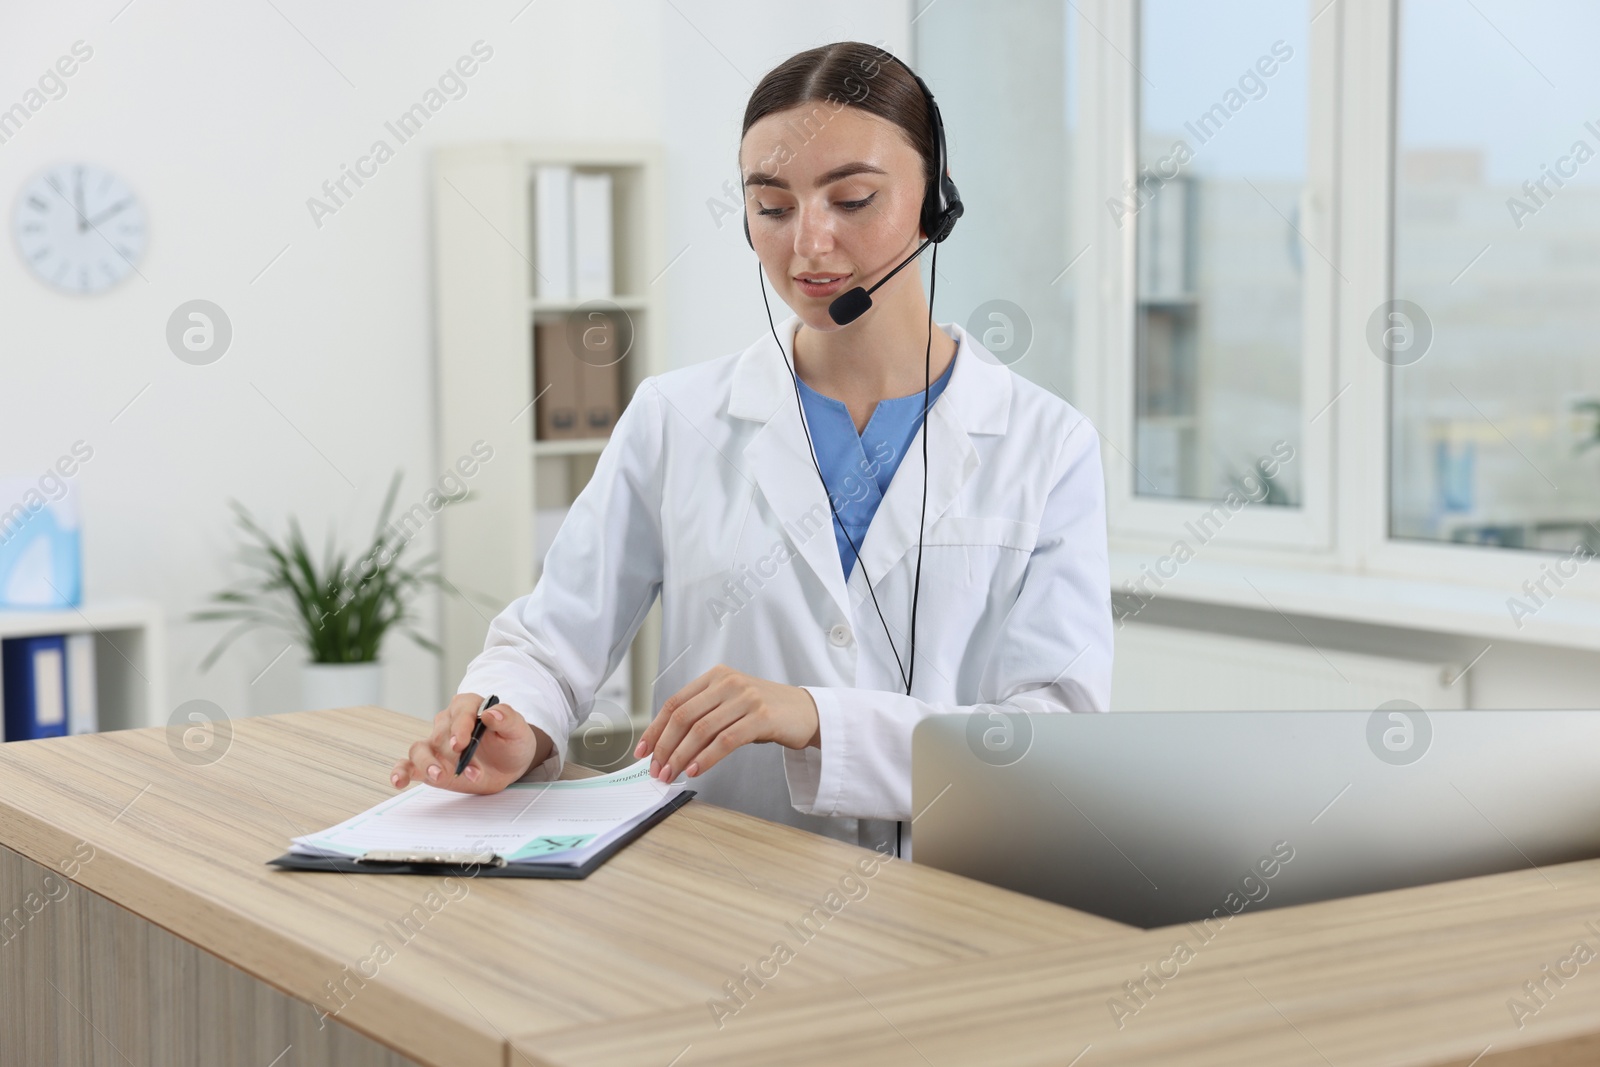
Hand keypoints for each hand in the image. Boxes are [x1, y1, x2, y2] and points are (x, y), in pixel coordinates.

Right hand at [390, 693, 552, 793]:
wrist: (508, 764)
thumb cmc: (512, 742)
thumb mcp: (517, 730)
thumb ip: (508, 718)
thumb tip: (492, 712)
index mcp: (468, 707)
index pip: (460, 711)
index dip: (460, 726)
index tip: (461, 744)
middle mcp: (447, 723)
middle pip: (441, 734)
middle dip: (451, 755)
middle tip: (467, 771)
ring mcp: (436, 745)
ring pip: (419, 749)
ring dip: (427, 764)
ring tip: (439, 777)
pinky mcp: (429, 764)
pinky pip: (409, 765)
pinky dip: (401, 772)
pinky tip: (399, 781)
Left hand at [635, 664, 818, 782]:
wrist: (806, 712)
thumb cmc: (765, 711)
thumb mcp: (731, 705)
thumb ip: (703, 716)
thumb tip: (668, 746)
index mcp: (716, 676)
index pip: (674, 703)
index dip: (655, 729)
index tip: (643, 751)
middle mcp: (728, 683)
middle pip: (683, 716)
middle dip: (665, 747)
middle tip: (656, 770)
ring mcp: (746, 698)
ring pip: (701, 730)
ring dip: (681, 756)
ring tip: (672, 774)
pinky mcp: (761, 717)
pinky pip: (725, 741)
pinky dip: (706, 758)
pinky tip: (696, 770)